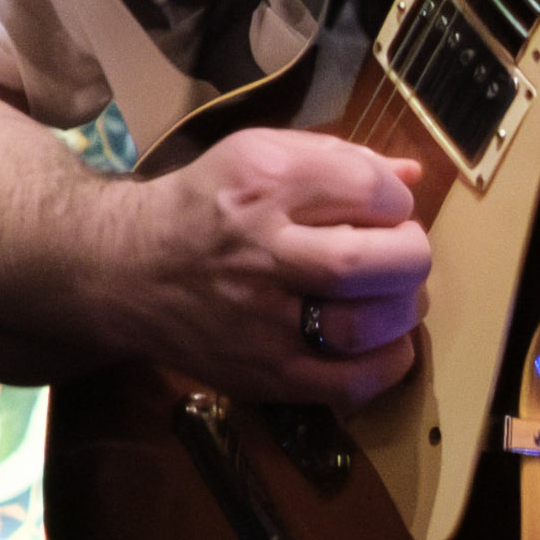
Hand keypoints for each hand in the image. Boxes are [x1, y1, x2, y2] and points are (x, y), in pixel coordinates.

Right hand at [117, 126, 439, 404]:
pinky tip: (385, 343)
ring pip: (363, 326)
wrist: (126, 270)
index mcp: (262, 183)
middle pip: (367, 262)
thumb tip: (412, 176)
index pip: (367, 190)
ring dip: (402, 310)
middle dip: (409, 255)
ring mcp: (260, 321)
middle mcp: (259, 250)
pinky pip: (348, 384)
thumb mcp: (260, 154)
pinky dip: (387, 365)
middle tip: (401, 253)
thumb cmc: (207, 206)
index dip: (395, 199)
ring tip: (393, 296)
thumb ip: (340, 159)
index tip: (384, 207)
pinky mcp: (263, 373)